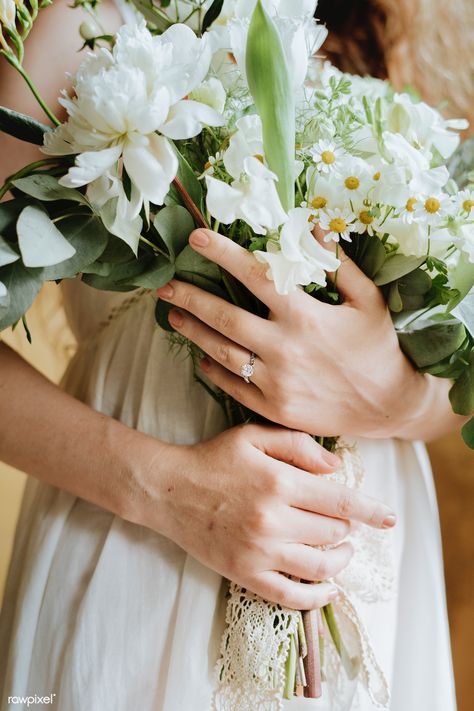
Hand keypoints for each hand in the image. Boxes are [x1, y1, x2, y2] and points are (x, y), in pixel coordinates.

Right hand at [134, 424, 395, 609]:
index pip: (340, 502)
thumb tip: (336, 469)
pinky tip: (329, 588)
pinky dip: (317, 596)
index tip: (390, 518)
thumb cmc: (213, 459)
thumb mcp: (253, 436)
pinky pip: (291, 597)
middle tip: (343, 522)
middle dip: (346, 528)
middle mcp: (273, 520)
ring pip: (320, 566)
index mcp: (278, 482)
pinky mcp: (245, 574)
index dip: (370, 511)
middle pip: (333, 533)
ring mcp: (260, 552)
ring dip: (340, 559)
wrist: (168, 490)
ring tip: (343, 551)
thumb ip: (298, 445)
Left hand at [156, 228, 426, 438]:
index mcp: (305, 316)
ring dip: (193, 332)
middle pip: (224, 317)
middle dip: (189, 297)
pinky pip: (232, 386)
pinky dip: (212, 370)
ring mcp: (275, 381)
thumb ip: (339, 264)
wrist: (388, 406)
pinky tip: (201, 357)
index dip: (223, 253)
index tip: (196, 237)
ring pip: (221, 352)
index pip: (255, 275)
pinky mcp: (272, 407)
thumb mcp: (367, 301)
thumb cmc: (378, 348)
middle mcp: (283, 348)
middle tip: (164, 285)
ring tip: (173, 316)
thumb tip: (314, 227)